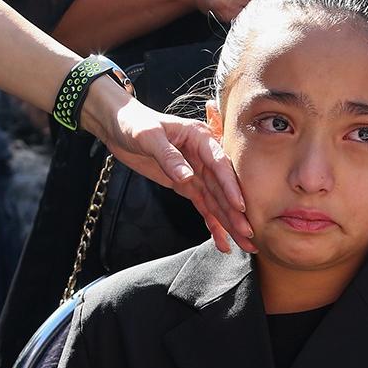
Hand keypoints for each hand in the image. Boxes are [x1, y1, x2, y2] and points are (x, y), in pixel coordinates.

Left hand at [83, 83, 254, 253]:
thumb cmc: (134, 123)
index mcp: (200, 138)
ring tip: (244, 244)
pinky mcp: (187, 185)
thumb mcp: (149, 136)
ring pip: (217, 201)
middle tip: (248, 234)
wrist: (119, 127)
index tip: (239, 207)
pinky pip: (203, 206)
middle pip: (223, 188)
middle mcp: (204, 156)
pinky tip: (222, 241)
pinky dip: (213, 224)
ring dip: (230, 223)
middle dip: (236, 212)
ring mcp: (197, 172)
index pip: (219, 164)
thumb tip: (187, 176)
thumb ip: (168, 157)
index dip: (230, 186)